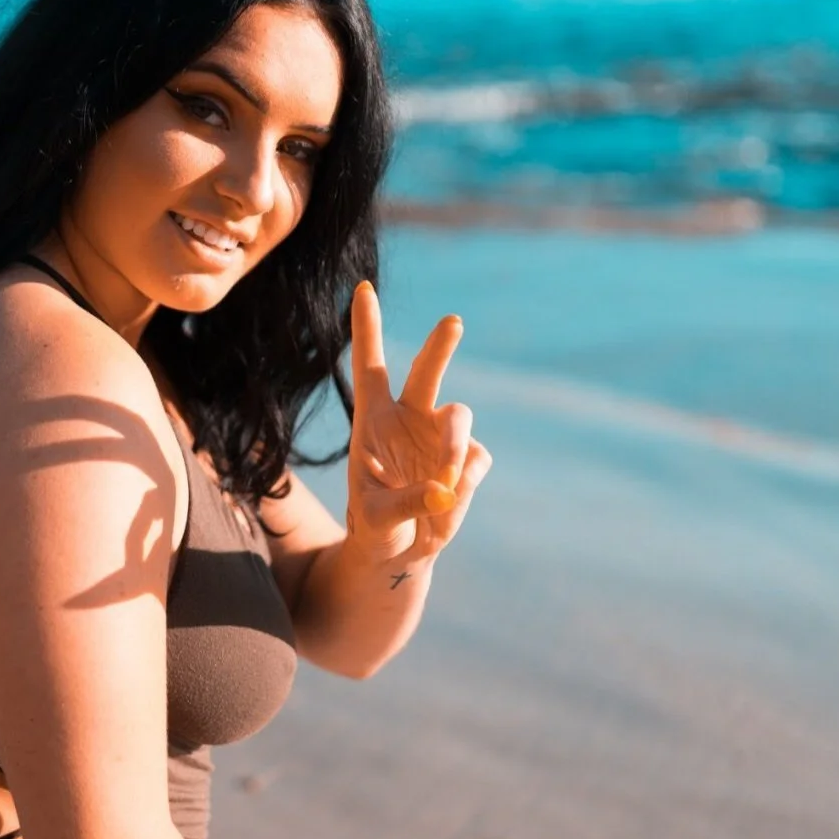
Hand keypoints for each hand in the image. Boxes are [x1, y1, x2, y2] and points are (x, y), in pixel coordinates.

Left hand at [345, 281, 491, 563]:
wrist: (401, 550)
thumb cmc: (375, 527)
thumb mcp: (377, 520)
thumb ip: (406, 502)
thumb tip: (443, 489)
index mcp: (373, 420)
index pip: (369, 366)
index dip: (367, 328)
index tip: (364, 288)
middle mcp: (409, 417)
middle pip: (426, 372)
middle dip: (440, 346)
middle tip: (452, 322)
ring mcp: (440, 435)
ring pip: (460, 417)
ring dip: (452, 450)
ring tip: (445, 485)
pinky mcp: (467, 457)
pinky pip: (474, 461)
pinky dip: (463, 485)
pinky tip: (446, 504)